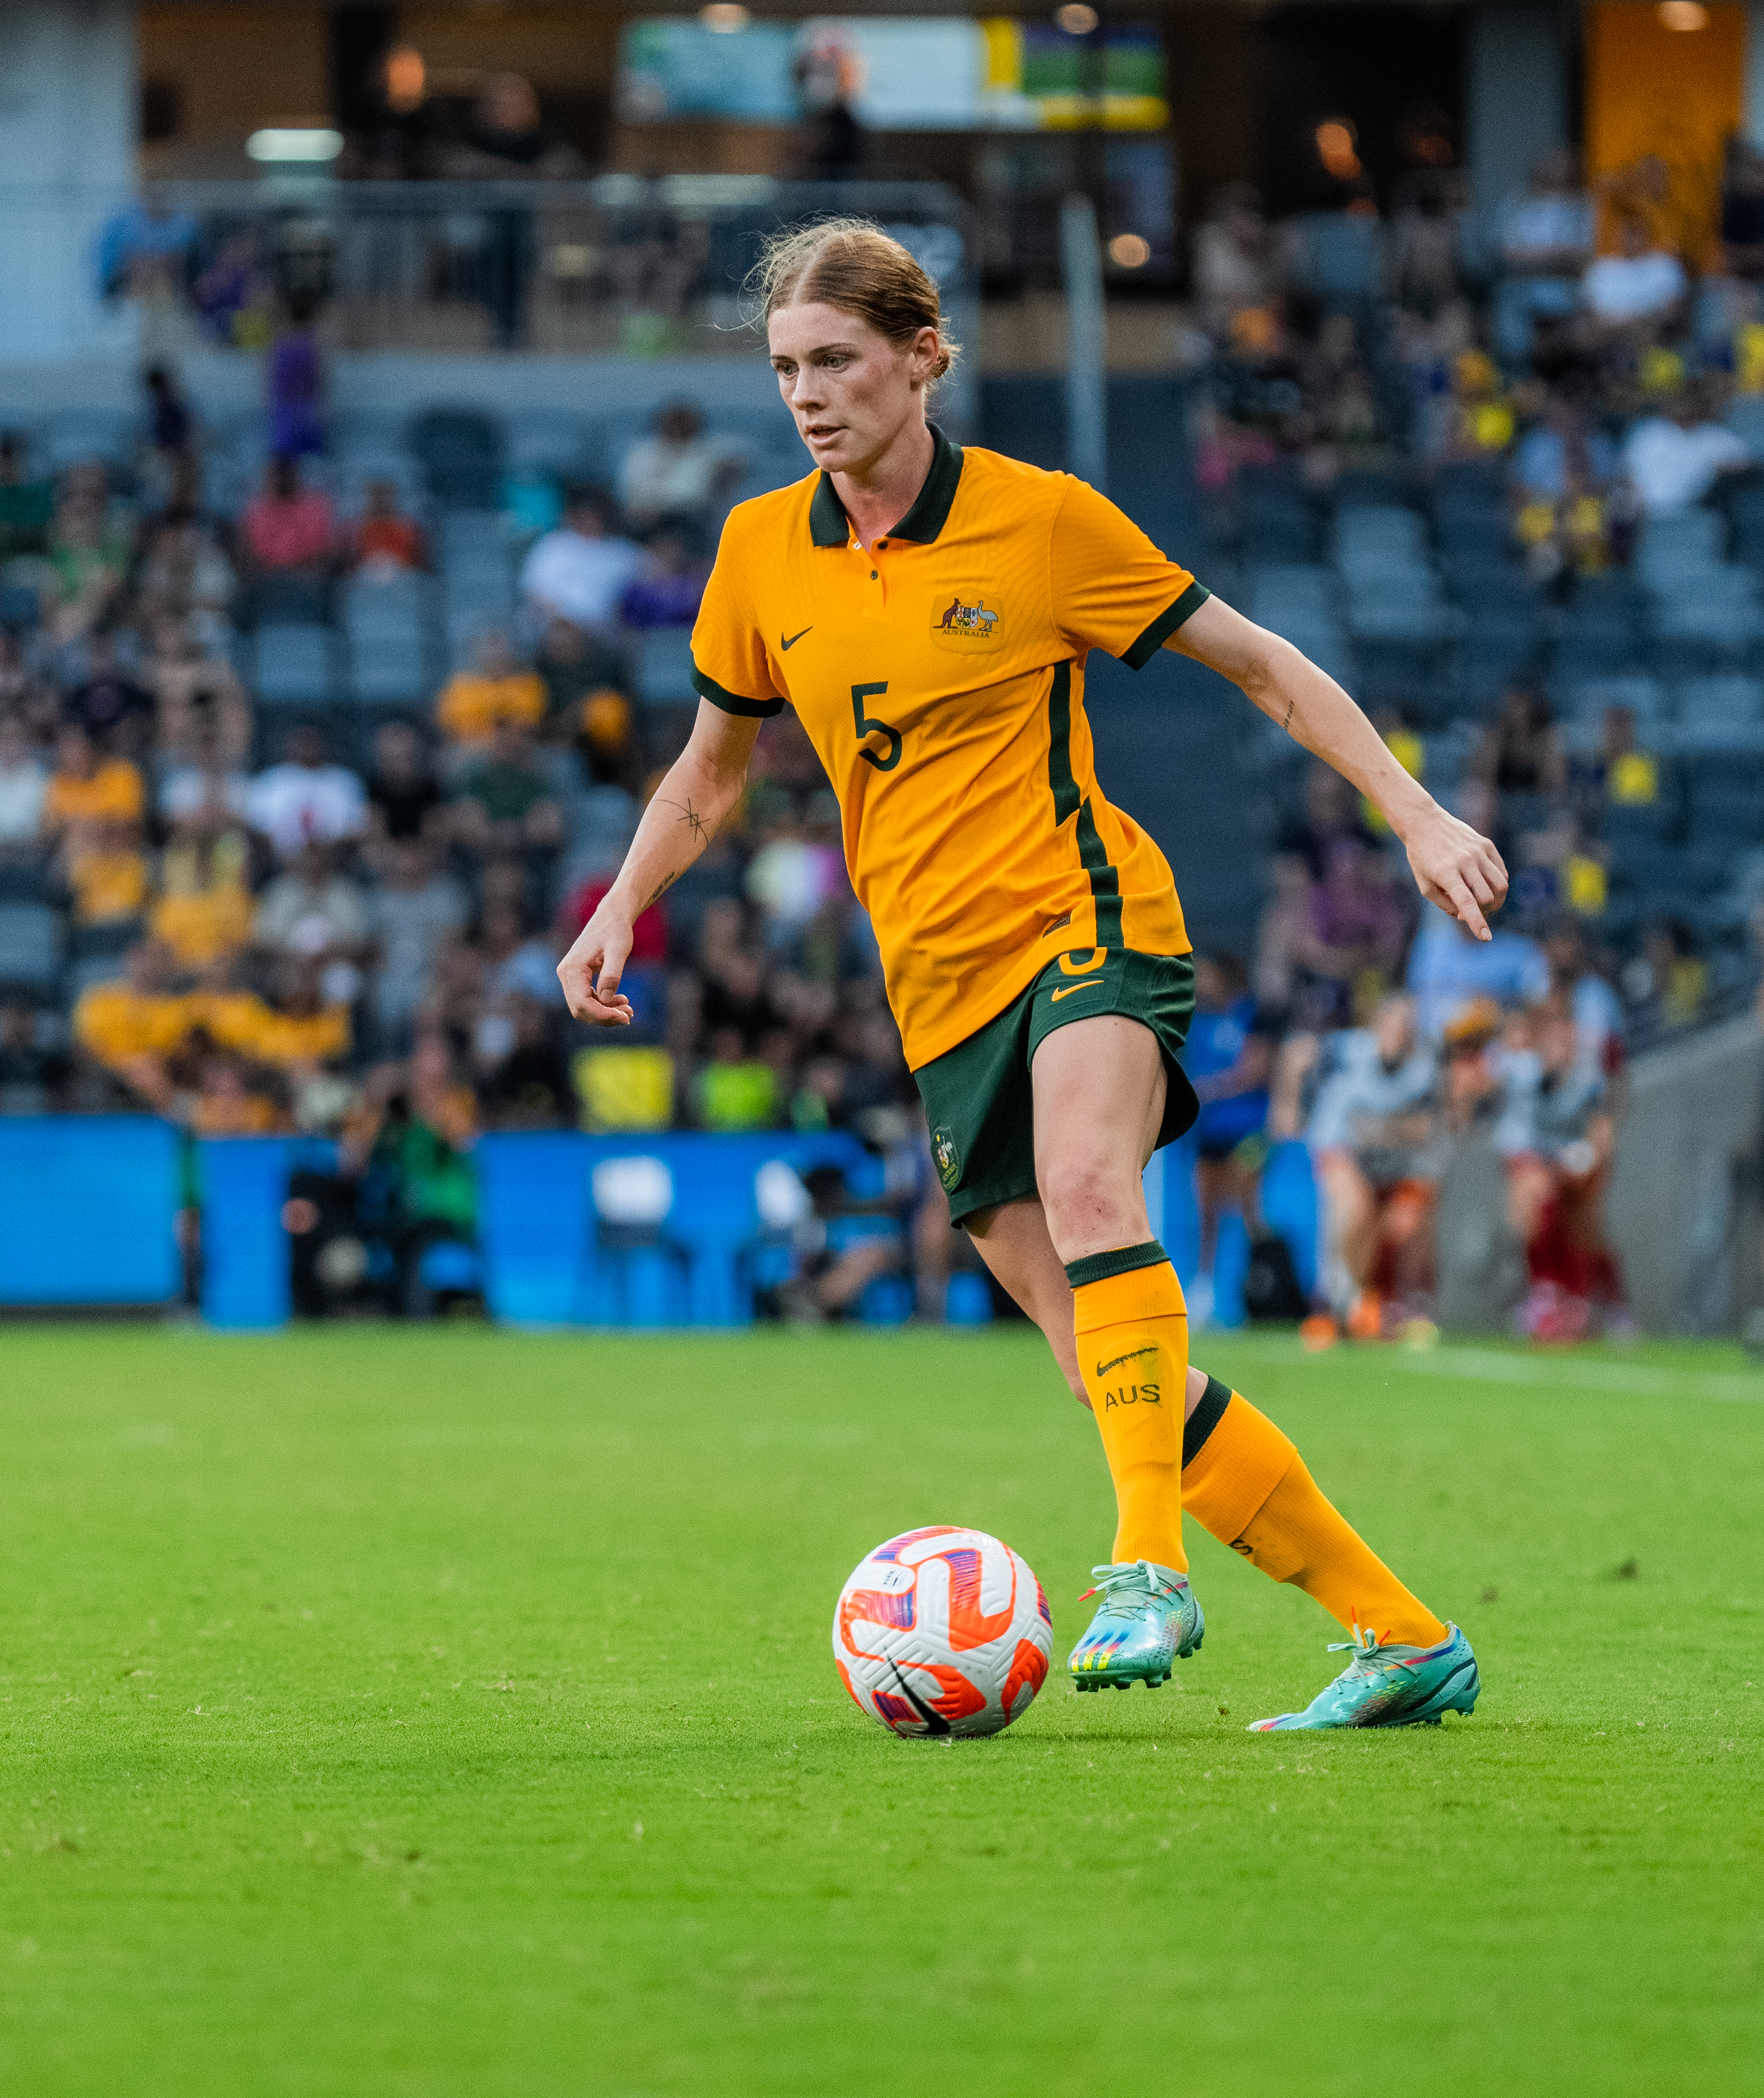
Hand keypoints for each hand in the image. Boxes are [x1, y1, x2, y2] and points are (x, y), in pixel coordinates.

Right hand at [557, 900, 635, 1025]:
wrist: (612, 916)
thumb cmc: (616, 930)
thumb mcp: (618, 950)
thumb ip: (611, 974)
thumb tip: (604, 999)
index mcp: (572, 968)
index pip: (582, 1004)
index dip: (603, 1015)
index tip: (625, 1017)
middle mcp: (565, 974)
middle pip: (580, 1009)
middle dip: (604, 1017)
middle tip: (629, 1015)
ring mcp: (569, 976)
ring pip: (583, 1007)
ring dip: (605, 1013)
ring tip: (628, 1010)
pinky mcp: (577, 978)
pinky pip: (587, 999)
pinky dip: (603, 1004)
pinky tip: (621, 1001)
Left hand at [1399, 800, 1507, 940]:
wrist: (1424, 823)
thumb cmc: (1422, 858)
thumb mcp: (1425, 885)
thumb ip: (1445, 904)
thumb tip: (1465, 917)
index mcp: (1446, 872)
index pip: (1466, 902)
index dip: (1477, 922)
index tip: (1486, 937)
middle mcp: (1465, 861)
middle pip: (1487, 896)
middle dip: (1483, 911)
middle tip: (1472, 912)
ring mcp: (1478, 851)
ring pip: (1500, 884)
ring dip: (1496, 900)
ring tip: (1484, 903)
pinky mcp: (1486, 844)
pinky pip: (1501, 871)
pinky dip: (1497, 884)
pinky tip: (1486, 886)